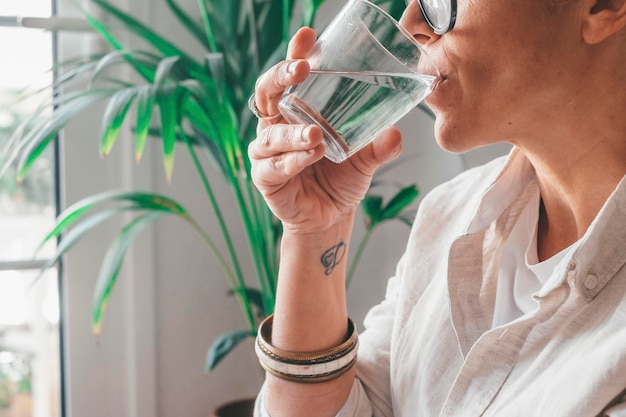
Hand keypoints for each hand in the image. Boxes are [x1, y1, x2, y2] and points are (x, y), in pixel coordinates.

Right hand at [248, 27, 402, 234]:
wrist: (330, 218)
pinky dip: (292, 160)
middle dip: (280, 77)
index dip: (295, 54)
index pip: (290, 77)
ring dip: (292, 132)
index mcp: (297, 111)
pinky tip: (310, 157)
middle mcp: (277, 126)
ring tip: (316, 134)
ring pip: (270, 134)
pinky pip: (273, 166)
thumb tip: (396, 133)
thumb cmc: (341, 180)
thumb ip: (380, 146)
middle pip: (267, 93)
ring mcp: (268, 152)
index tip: (308, 35)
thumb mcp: (365, 158)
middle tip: (302, 69)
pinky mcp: (265, 178)